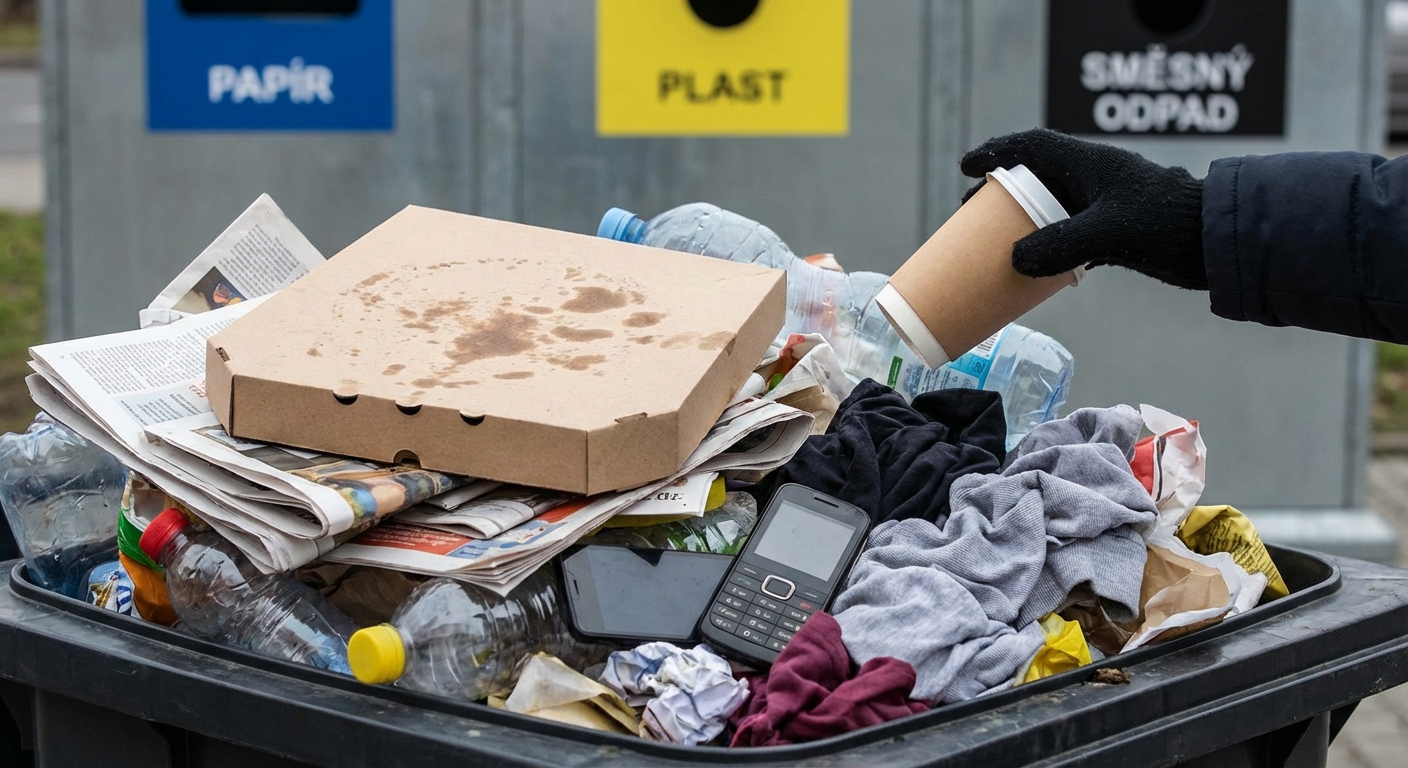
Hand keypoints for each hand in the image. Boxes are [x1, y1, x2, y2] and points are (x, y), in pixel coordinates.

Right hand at [961, 129, 1207, 289]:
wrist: (1218, 242)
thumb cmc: (1168, 225)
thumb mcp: (1110, 233)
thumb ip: (1060, 246)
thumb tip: (1014, 262)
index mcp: (1090, 163)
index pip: (1031, 147)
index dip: (995, 153)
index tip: (965, 168)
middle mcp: (1093, 179)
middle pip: (1034, 177)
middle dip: (999, 192)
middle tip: (969, 212)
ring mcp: (1103, 205)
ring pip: (1048, 207)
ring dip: (1019, 222)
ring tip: (991, 241)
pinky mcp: (1114, 232)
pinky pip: (1066, 235)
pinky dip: (1044, 248)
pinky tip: (1031, 269)